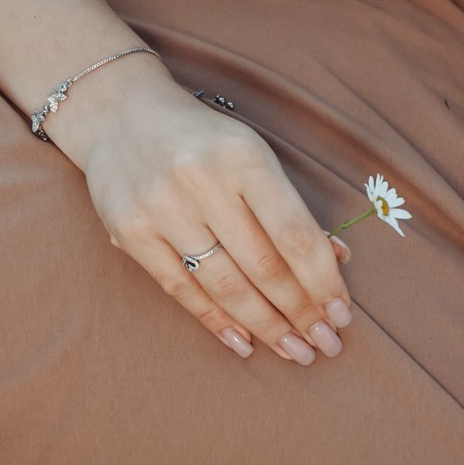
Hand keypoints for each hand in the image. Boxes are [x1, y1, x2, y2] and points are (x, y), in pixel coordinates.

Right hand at [48, 54, 353, 364]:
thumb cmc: (204, 140)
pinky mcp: (129, 231)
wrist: (120, 113)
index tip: (342, 315)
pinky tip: (244, 343)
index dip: (322, 281)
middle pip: (262, 266)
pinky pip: (180, 289)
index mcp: (244, 157)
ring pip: (224, 285)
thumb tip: (336, 260)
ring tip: (296, 351)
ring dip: (265, 326)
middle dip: (300, 313)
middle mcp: (202, 181)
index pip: (294, 233)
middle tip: (326, 345)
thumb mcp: (253, 154)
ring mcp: (161, 208)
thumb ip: (290, 206)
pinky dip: (216, 321)